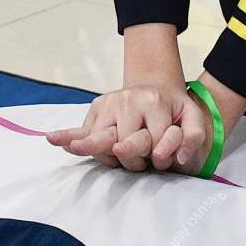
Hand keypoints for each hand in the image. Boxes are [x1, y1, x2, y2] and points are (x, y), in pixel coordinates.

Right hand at [45, 78, 207, 172]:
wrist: (156, 87)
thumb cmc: (175, 110)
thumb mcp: (193, 119)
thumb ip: (194, 137)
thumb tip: (176, 158)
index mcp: (153, 102)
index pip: (152, 144)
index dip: (158, 157)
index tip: (161, 158)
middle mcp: (127, 100)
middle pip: (124, 145)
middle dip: (134, 159)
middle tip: (144, 158)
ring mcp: (109, 104)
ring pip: (102, 142)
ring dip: (111, 155)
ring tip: (116, 152)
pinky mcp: (96, 108)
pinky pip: (80, 129)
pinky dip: (65, 136)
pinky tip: (52, 139)